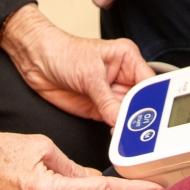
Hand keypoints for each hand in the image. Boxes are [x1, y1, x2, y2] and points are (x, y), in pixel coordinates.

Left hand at [0, 5, 153, 124]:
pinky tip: (119, 137)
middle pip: (142, 102)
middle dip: (141, 116)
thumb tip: (121, 119)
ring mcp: (111, 94)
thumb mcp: (89, 74)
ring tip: (131, 137)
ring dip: (129, 126)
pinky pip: (114, 123)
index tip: (153, 117)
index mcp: (127, 59)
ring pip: (128, 115)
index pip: (148, 83)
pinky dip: (117, 131)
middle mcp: (122, 77)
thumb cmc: (62, 52)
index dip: (153, 100)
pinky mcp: (99, 109)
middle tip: (141, 131)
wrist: (36, 61)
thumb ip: (107, 100)